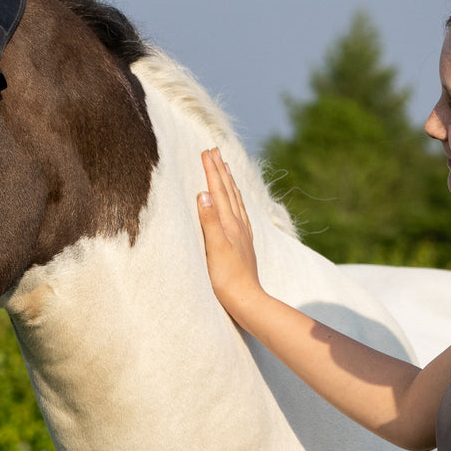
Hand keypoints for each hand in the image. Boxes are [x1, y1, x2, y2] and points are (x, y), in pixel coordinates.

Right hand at [196, 147, 264, 324]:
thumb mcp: (214, 248)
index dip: (211, 171)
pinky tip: (235, 203)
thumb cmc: (227, 278)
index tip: (206, 151)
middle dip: (220, 170)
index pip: (218, 191)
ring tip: (226, 168)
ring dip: (229, 182)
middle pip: (228, 191)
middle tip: (214, 151)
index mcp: (229, 224)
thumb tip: (203, 193)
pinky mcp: (244, 243)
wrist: (246, 300)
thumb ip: (209, 221)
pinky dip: (236, 201)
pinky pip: (240, 213)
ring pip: (236, 200)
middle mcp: (239, 225)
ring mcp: (243, 234)